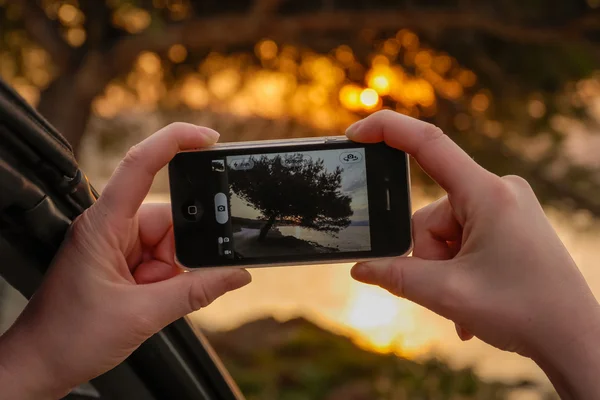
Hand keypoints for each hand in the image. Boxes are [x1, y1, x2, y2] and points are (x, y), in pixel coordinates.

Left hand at [0, 123, 250, 398]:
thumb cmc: (70, 336)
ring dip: (173, 272)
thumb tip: (238, 275)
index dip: (175, 142)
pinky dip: (168, 280)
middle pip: (170, 218)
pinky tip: (154, 300)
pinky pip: (162, 260)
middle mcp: (111, 227)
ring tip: (154, 300)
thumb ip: (196, 292)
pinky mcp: (123, 262)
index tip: (209, 138)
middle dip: (182, 252)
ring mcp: (117, 245)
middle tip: (172, 282)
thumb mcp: (143, 315)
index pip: (140, 165)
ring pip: (170, 243)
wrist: (41, 364)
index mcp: (104, 225)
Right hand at [346, 110, 599, 398]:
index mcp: (487, 194)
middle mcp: (498, 191)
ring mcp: (505, 206)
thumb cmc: (524, 311)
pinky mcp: (509, 222)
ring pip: (445, 232)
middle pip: (430, 215)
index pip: (428, 144)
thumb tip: (360, 268)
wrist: (576, 338)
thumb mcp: (448, 294)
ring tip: (465, 302)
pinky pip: (464, 236)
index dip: (386, 130)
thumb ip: (396, 277)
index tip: (354, 135)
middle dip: (427, 255)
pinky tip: (473, 299)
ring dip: (444, 268)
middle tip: (447, 289)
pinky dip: (458, 267)